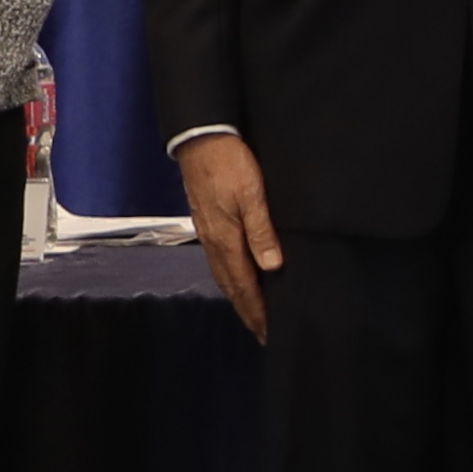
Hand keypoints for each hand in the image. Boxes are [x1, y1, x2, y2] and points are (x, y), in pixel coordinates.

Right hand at [177, 127, 281, 342]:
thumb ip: (261, 231)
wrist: (200, 138)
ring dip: (239, 297)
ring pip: (224, 275)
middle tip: (262, 333)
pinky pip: (220, 261)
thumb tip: (272, 267)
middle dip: (248, 312)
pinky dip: (231, 278)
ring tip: (252, 314)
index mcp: (226, 240)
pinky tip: (238, 278)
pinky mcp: (207, 223)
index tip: (268, 331)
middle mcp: (214, 242)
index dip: (257, 310)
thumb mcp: (251, 194)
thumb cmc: (229, 163)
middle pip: (232, 287)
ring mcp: (208, 234)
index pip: (244, 285)